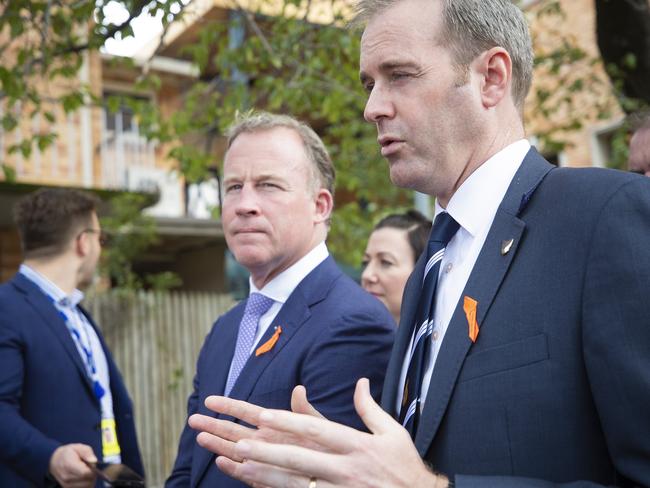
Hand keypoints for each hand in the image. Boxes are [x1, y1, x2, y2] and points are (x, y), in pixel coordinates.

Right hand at [48, 443, 96, 487]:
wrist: (55, 461)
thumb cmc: (69, 453)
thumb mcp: (78, 447)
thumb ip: (87, 453)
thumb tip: (94, 461)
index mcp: (69, 465)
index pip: (85, 473)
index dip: (93, 469)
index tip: (92, 464)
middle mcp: (66, 477)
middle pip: (87, 480)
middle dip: (92, 474)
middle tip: (89, 467)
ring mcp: (66, 485)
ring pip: (87, 485)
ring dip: (90, 479)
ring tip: (85, 471)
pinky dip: (86, 483)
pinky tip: (83, 477)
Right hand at [189, 385, 324, 462]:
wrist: (333, 468)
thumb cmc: (325, 444)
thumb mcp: (316, 423)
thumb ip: (304, 409)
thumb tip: (299, 388)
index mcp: (272, 423)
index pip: (245, 411)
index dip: (228, 405)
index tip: (209, 400)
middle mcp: (264, 440)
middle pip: (233, 431)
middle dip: (213, 425)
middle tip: (192, 419)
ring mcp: (263, 457)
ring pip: (235, 451)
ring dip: (218, 445)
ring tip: (201, 438)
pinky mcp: (267, 477)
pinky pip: (247, 473)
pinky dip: (234, 468)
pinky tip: (222, 461)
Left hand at [195, 378, 446, 487]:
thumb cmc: (405, 467)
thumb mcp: (393, 433)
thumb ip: (369, 408)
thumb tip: (360, 382)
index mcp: (358, 444)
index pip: (318, 430)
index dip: (290, 422)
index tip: (264, 414)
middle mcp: (347, 468)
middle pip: (301, 458)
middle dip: (268, 450)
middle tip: (240, 442)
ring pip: (297, 483)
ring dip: (267, 474)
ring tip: (241, 466)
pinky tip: (261, 487)